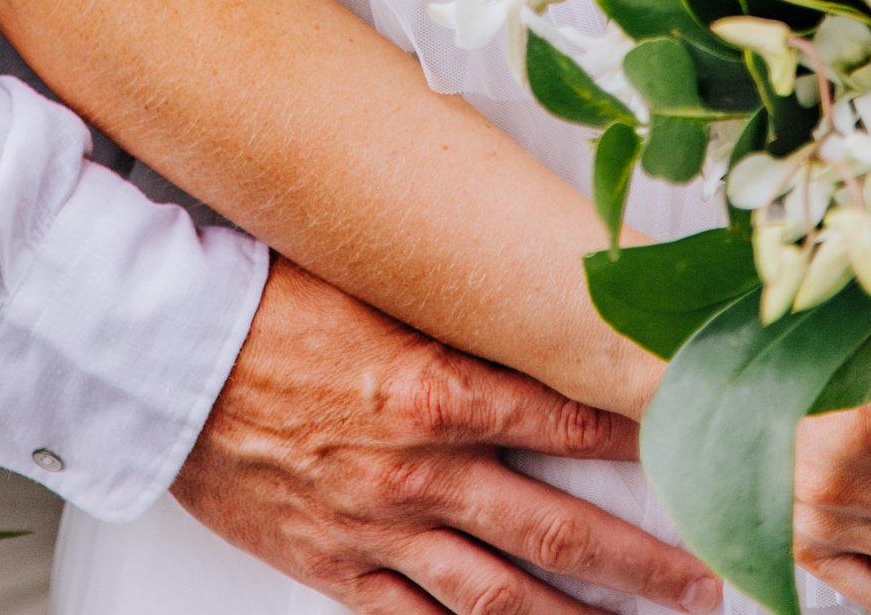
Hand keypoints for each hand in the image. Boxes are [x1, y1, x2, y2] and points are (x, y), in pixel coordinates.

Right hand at [173, 257, 723, 614]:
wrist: (170, 363)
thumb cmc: (264, 307)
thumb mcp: (373, 287)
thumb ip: (453, 312)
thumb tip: (525, 302)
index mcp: (432, 389)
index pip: (562, 421)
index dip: (633, 441)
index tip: (687, 450)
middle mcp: (417, 472)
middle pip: (554, 532)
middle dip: (637, 561)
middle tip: (701, 579)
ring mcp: (379, 532)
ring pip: (501, 597)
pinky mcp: (338, 570)